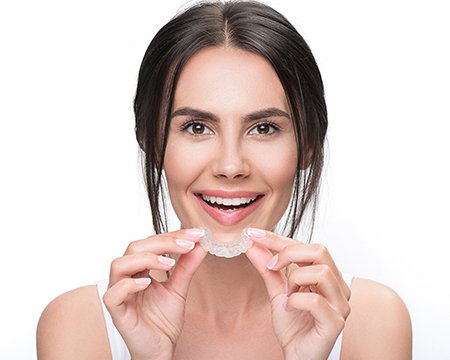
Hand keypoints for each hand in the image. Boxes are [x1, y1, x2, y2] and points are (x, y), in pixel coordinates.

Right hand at [103, 229, 206, 359]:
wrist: (161, 349)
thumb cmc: (163, 320)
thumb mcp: (179, 288)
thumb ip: (187, 267)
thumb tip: (200, 244)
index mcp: (140, 269)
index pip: (151, 242)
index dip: (173, 236)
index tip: (196, 234)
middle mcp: (127, 277)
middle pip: (134, 247)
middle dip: (162, 242)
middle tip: (186, 245)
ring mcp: (120, 293)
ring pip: (119, 264)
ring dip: (145, 259)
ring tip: (169, 263)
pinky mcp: (117, 312)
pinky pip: (113, 294)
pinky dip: (128, 285)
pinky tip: (147, 283)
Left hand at [246, 229, 350, 359]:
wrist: (296, 356)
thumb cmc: (294, 326)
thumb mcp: (277, 291)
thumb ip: (267, 269)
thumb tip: (253, 245)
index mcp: (326, 275)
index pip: (306, 246)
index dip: (279, 238)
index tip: (255, 234)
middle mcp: (337, 286)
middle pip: (320, 251)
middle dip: (288, 253)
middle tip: (271, 265)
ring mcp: (340, 304)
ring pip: (321, 271)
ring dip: (296, 279)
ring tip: (288, 293)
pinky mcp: (336, 322)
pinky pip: (316, 300)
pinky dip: (296, 300)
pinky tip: (291, 308)